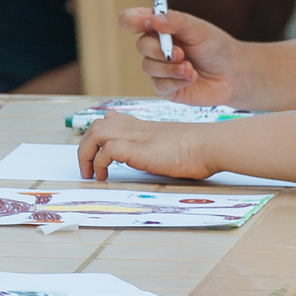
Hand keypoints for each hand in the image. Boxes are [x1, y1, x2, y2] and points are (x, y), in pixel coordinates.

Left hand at [78, 112, 213, 181]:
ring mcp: (135, 137)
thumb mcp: (174, 146)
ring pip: (95, 133)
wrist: (210, 145)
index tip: (98, 151)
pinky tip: (104, 177)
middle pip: (96, 125)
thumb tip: (155, 162)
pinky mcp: (137, 149)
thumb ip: (159, 151)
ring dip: (86, 154)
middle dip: (85, 146)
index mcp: (145, 127)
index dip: (101, 132)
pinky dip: (98, 163)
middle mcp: (136, 128)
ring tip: (91, 174)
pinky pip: (105, 150)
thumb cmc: (200, 150)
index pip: (112, 119)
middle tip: (88, 168)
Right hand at [123, 6, 248, 99]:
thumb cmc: (215, 47)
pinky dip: (176, 81)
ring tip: (190, 68)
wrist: (232, 75)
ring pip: (148, 66)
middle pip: (140, 45)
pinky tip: (191, 78)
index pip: (132, 20)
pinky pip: (159, 85)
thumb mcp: (198, 29)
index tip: (142, 23)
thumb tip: (152, 19)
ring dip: (171, 68)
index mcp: (159, 27)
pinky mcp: (165, 88)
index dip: (131, 20)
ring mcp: (159, 68)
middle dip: (160, 49)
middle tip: (181, 52)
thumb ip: (175, 22)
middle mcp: (156, 47)